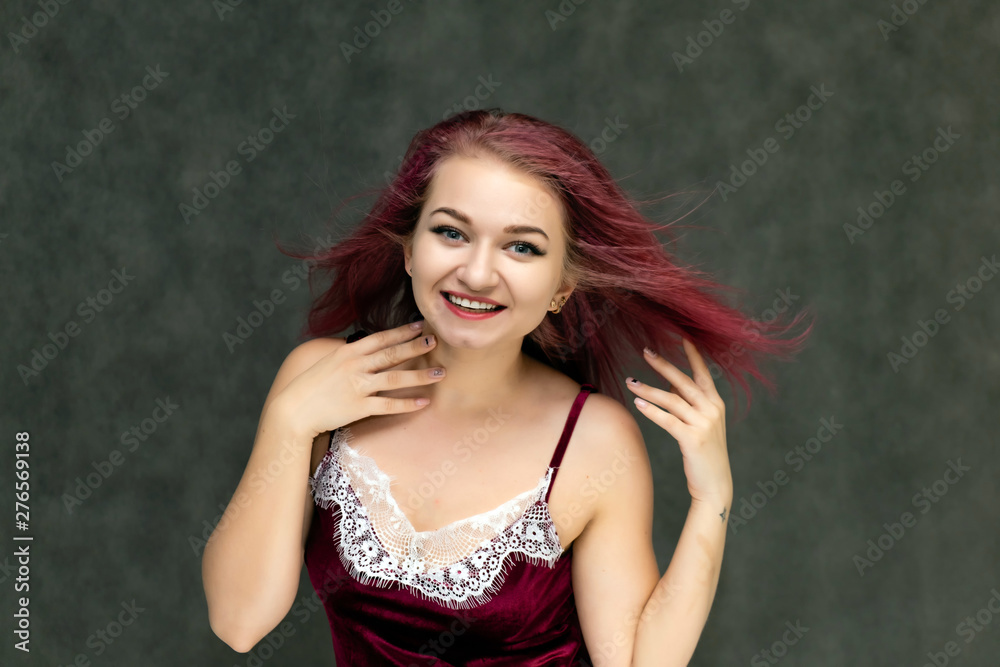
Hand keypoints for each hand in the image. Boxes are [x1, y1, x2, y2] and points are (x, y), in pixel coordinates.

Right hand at [276, 322, 446, 438]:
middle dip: (416, 346)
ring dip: (420, 375)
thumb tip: (368, 348)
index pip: (380, 338)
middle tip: (435, 341)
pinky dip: (408, 403)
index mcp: (348, 352)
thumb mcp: (329, 362)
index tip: (419, 326)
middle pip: (392, 354)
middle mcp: (355, 366)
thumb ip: (351, 355)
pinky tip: (424, 401)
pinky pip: (389, 404)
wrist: (294, 409)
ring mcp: (358, 386)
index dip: (401, 331)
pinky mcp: (359, 407)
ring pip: (396, 378)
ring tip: (439, 372)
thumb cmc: (310, 385)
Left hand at [626, 338, 732, 505]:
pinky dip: (652, 411)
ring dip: (648, 389)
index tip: (683, 337)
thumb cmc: (704, 453)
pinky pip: (668, 421)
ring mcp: (704, 425)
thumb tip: (669, 385)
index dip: (693, 355)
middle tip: (645, 351)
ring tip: (630, 381)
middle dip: (663, 365)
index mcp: (716, 404)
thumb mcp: (701, 424)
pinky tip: (638, 404)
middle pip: (683, 382)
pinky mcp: (693, 440)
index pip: (703, 374)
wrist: (715, 485)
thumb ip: (688, 404)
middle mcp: (712, 410)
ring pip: (672, 400)